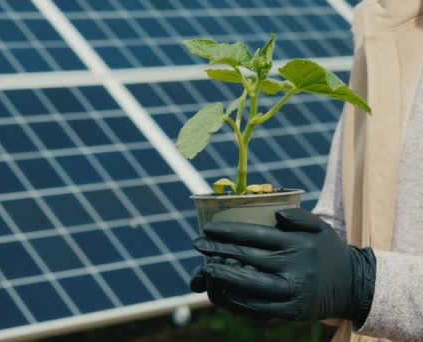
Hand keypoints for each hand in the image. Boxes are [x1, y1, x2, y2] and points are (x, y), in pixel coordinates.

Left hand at [190, 208, 375, 323]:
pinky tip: (224, 291)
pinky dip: (239, 300)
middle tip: (197, 244)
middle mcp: (294, 267)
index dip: (228, 232)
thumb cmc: (327, 251)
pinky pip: (260, 308)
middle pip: (248, 258)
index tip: (207, 228)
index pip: (255, 235)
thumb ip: (297, 216)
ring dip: (224, 276)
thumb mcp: (319, 227)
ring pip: (251, 285)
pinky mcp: (292, 311)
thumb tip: (275, 213)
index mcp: (297, 243)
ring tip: (205, 267)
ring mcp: (293, 291)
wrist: (353, 285)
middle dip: (219, 250)